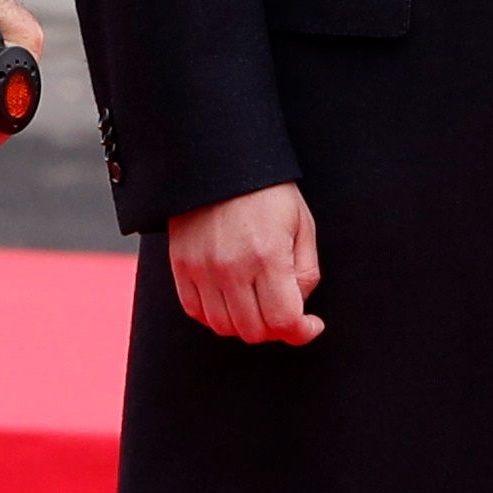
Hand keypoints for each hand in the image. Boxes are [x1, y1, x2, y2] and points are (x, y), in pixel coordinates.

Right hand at [169, 183, 324, 345]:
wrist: (220, 161)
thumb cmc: (267, 192)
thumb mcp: (302, 225)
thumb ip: (306, 273)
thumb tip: (299, 309)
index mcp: (267, 256)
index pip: (284, 321)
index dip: (302, 332)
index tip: (311, 324)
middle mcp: (231, 267)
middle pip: (254, 330)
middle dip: (277, 329)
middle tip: (285, 311)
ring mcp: (201, 268)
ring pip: (224, 326)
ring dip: (246, 324)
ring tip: (257, 304)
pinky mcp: (181, 265)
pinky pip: (196, 311)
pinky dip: (215, 315)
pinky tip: (231, 299)